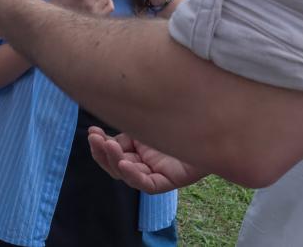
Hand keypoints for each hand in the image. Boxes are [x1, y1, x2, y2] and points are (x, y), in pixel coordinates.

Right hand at [87, 126, 206, 193]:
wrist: (210, 121)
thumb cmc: (178, 116)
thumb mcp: (144, 120)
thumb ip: (126, 125)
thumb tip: (99, 130)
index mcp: (138, 149)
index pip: (114, 152)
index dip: (100, 145)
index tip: (92, 131)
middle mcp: (145, 162)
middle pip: (116, 166)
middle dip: (102, 153)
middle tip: (95, 139)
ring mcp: (157, 173)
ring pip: (128, 176)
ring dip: (114, 162)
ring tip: (109, 145)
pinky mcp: (169, 181)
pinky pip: (147, 185)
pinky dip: (134, 176)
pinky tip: (125, 164)